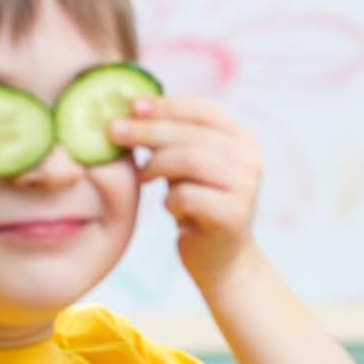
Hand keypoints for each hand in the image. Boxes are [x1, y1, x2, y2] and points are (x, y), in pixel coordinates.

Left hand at [110, 96, 261, 288]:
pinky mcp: (234, 215)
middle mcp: (250, 159)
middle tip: (114, 132)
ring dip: (156, 165)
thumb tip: (131, 107)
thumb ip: (173, 138)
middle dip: (149, 130)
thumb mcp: (187, 165)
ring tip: (143, 177)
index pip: (204, 110)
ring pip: (190, 160)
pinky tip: (170, 208)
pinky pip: (187, 195)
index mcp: (242, 140)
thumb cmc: (198, 204)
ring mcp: (246, 187)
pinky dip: (169, 200)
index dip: (166, 105)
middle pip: (192, 134)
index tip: (131, 105)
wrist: (221, 258)